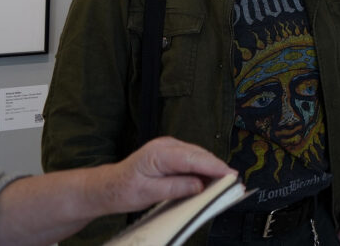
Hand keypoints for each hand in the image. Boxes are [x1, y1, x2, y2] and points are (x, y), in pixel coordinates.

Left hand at [0, 137, 233, 245]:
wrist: (106, 187)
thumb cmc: (122, 190)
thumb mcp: (148, 194)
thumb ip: (176, 187)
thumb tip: (200, 185)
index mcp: (159, 153)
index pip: (194, 158)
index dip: (215, 167)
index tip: (231, 175)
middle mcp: (167, 145)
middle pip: (200, 155)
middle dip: (217, 168)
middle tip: (233, 182)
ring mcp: (170, 147)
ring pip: (198, 156)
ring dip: (211, 169)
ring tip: (224, 183)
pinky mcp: (172, 153)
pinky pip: (192, 159)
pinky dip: (202, 169)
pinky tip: (208, 179)